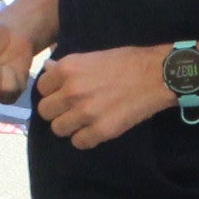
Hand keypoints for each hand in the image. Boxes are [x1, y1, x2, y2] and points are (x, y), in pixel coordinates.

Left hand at [33, 45, 174, 148]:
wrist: (157, 75)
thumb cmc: (127, 62)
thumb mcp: (93, 56)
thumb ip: (68, 67)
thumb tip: (48, 70)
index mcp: (67, 69)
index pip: (41, 88)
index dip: (52, 92)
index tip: (62, 94)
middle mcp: (71, 91)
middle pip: (45, 112)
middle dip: (57, 111)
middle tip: (72, 109)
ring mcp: (85, 113)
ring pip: (58, 129)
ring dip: (69, 126)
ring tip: (84, 121)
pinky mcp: (101, 130)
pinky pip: (78, 143)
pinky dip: (85, 138)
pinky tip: (95, 129)